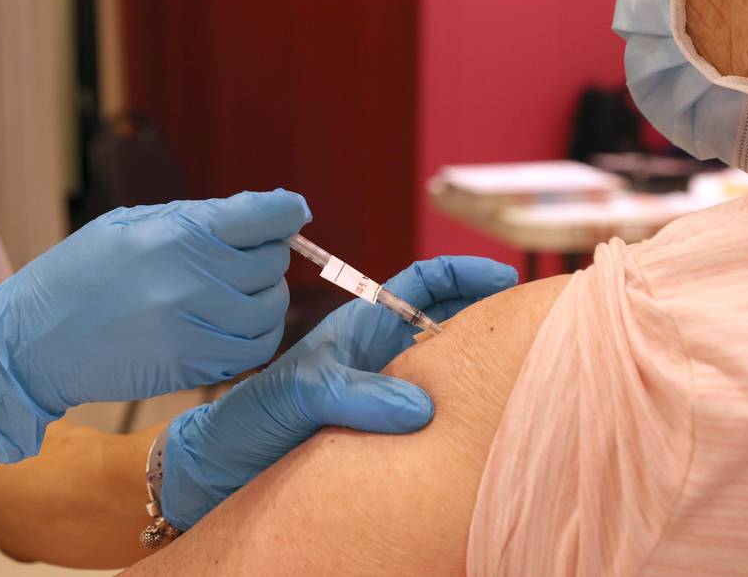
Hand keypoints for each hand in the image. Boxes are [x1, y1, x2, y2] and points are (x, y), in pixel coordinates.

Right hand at [0, 190, 311, 462]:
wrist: (31, 342)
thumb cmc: (79, 274)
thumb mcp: (129, 224)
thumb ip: (196, 220)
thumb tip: (261, 215)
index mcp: (176, 234)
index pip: (263, 217)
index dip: (285, 211)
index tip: (291, 212)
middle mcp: (192, 281)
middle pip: (271, 264)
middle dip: (266, 256)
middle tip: (245, 257)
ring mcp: (194, 329)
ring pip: (270, 311)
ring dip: (264, 299)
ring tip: (239, 293)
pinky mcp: (192, 368)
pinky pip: (253, 350)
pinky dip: (255, 336)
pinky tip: (232, 325)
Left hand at [160, 255, 517, 528]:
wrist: (215, 473)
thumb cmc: (244, 426)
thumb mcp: (292, 397)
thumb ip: (348, 392)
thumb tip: (419, 406)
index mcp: (355, 332)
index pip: (417, 286)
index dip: (461, 274)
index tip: (502, 275)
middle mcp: (375, 360)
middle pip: (446, 324)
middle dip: (488, 317)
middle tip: (532, 326)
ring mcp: (380, 395)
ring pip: (446, 370)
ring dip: (480, 365)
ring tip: (522, 370)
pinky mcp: (383, 434)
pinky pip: (435, 415)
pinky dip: (463, 409)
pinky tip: (485, 424)